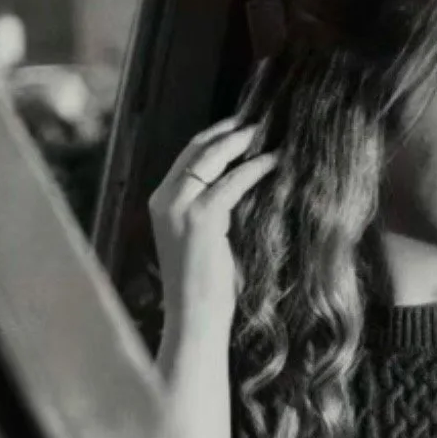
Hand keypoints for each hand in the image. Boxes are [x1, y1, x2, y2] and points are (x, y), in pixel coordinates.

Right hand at [149, 118, 276, 339]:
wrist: (194, 317)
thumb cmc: (204, 285)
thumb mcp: (201, 238)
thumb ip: (209, 210)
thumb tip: (238, 181)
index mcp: (160, 203)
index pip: (186, 157)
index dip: (214, 137)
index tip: (240, 125)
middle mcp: (164, 200)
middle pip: (197, 149)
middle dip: (229, 130)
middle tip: (258, 120)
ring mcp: (179, 207)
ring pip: (213, 158)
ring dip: (243, 141)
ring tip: (269, 132)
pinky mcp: (201, 219)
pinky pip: (233, 181)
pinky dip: (256, 167)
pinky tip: (276, 160)